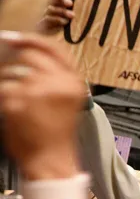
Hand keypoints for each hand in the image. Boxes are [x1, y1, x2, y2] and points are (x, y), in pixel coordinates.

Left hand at [0, 32, 84, 178]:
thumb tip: (27, 52)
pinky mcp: (17, 101)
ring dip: (10, 85)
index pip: (53, 48)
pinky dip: (4, 99)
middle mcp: (58, 83)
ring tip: (19, 103)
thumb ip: (55, 77)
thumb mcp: (66, 100)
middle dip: (18, 67)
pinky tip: (15, 112)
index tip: (17, 38)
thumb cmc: (57, 134)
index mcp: (74, 82)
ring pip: (12, 73)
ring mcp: (37, 91)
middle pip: (29, 56)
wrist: (51, 160)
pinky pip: (3, 89)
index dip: (33, 39)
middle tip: (17, 81)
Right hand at [36, 0, 73, 35]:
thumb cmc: (58, 26)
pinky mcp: (40, 25)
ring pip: (49, 9)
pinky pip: (47, 19)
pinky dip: (57, 19)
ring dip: (61, 11)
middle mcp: (43, 7)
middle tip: (70, 4)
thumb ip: (65, 5)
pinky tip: (65, 22)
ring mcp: (41, 15)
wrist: (47, 41)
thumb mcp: (64, 16)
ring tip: (72, 15)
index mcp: (49, 3)